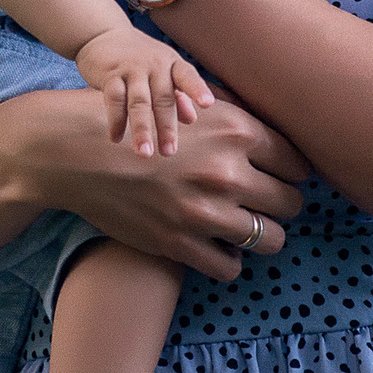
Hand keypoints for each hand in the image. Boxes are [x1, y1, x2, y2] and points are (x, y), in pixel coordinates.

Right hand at [48, 97, 307, 277]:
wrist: (74, 152)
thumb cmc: (135, 123)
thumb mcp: (188, 105)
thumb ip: (236, 116)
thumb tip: (280, 137)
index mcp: (235, 131)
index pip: (298, 163)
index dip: (290, 172)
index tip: (277, 176)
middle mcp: (226, 172)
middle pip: (291, 202)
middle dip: (279, 203)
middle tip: (260, 201)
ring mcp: (204, 212)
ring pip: (270, 239)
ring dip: (261, 234)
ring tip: (243, 226)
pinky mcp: (179, 244)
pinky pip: (230, 267)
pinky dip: (228, 259)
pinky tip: (215, 245)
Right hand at [73, 28, 214, 156]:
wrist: (102, 34)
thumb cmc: (138, 57)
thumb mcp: (162, 70)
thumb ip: (177, 94)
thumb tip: (191, 119)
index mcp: (171, 63)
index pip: (187, 75)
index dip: (197, 89)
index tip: (207, 104)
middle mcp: (153, 64)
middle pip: (162, 98)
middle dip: (166, 126)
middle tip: (169, 152)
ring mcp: (131, 68)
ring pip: (138, 102)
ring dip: (141, 128)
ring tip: (144, 153)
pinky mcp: (109, 74)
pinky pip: (114, 99)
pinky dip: (115, 120)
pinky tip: (116, 138)